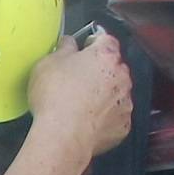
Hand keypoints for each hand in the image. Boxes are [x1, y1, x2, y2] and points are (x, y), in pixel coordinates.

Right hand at [24, 27, 133, 160]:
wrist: (64, 136)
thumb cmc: (56, 97)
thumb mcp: (48, 63)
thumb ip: (64, 48)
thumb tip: (69, 44)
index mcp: (105, 56)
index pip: (106, 39)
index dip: (94, 42)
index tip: (84, 48)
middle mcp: (121, 77)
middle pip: (114, 66)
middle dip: (99, 70)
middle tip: (77, 79)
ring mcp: (125, 102)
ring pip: (116, 92)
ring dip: (104, 94)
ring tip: (81, 104)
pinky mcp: (123, 125)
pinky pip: (116, 116)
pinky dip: (105, 117)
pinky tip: (87, 120)